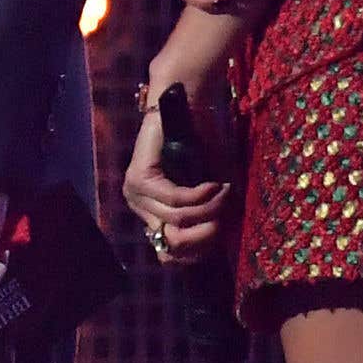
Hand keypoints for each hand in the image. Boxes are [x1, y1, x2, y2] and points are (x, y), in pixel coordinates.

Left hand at [120, 88, 230, 266]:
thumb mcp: (207, 191)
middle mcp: (138, 206)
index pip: (168, 254)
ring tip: (223, 193)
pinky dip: (200, 195)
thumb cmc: (201, 148)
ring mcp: (135, 192)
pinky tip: (213, 185)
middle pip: (173, 242)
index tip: (222, 236)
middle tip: (227, 212)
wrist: (188, 109)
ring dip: (209, 209)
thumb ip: (207, 218)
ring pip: (177, 220)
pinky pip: (175, 200)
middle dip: (208, 233)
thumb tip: (215, 248)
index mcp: (152, 213)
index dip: (198, 252)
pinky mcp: (139, 177)